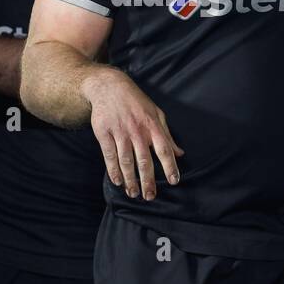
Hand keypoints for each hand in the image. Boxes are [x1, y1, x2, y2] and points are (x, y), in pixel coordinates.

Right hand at [83, 69, 182, 199]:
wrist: (109, 86)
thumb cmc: (136, 102)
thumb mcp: (156, 114)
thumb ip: (167, 135)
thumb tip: (180, 153)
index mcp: (152, 125)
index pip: (164, 149)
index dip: (170, 166)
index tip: (173, 181)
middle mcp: (137, 130)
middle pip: (144, 160)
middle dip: (148, 180)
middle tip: (150, 196)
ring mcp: (120, 132)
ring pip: (126, 160)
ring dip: (130, 179)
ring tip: (133, 193)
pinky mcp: (104, 133)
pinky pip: (109, 155)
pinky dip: (113, 170)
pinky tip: (117, 181)